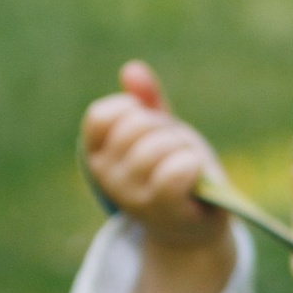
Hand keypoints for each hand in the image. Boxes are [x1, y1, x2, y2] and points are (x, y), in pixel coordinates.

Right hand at [81, 62, 227, 251]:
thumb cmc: (174, 170)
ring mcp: (131, 195)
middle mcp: (107, 176)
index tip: (148, 125)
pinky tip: (194, 173)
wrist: (194, 223)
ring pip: (158, 146)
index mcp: (98, 154)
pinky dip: (191, 165)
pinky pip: (176, 171)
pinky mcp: (162, 209)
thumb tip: (132, 70)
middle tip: (175, 149)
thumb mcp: (159, 132)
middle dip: (165, 129)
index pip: (101, 116)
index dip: (132, 109)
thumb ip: (146, 102)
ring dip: (183, 148)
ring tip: (187, 164)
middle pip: (137, 125)